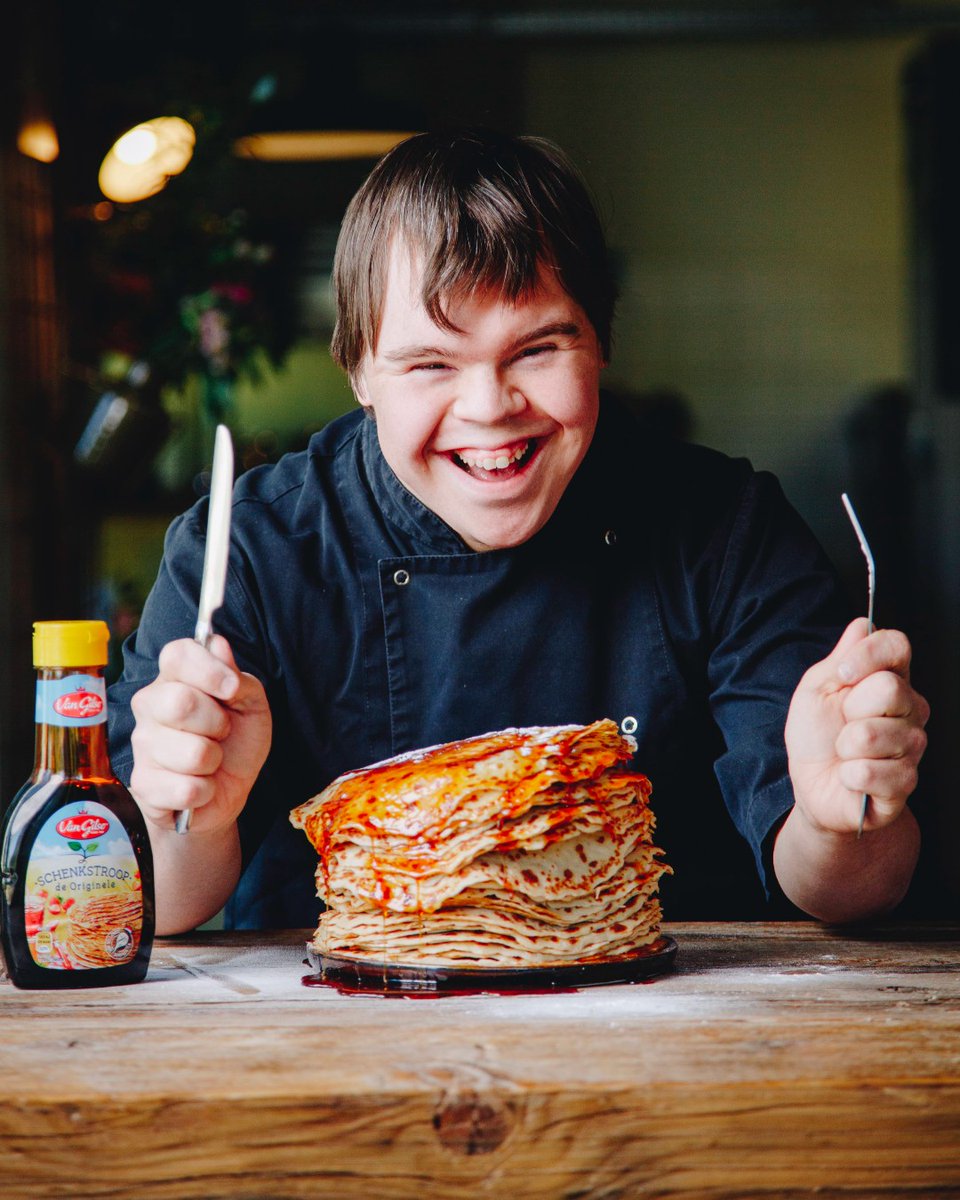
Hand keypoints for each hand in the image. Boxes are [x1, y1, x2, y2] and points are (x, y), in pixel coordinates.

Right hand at [129, 635, 271, 833]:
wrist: (226, 793)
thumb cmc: (236, 742)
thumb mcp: (251, 705)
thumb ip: (236, 676)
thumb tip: (217, 644)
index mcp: (174, 679)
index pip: (176, 654)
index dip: (208, 669)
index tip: (232, 688)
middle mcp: (149, 706)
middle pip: (180, 702)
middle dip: (218, 723)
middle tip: (222, 732)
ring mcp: (142, 745)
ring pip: (192, 753)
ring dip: (215, 761)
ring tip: (209, 761)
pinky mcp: (144, 785)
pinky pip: (187, 789)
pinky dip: (207, 791)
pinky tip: (200, 785)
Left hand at [785, 618, 928, 833]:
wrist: (814, 786)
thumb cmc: (816, 737)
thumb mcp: (815, 691)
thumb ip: (840, 658)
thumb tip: (861, 625)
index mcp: (888, 679)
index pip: (898, 646)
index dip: (870, 654)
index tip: (843, 673)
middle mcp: (909, 709)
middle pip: (891, 689)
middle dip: (851, 708)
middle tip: (843, 724)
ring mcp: (912, 746)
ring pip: (877, 733)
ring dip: (846, 746)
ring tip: (846, 753)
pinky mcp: (906, 781)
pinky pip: (873, 771)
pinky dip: (850, 775)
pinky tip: (851, 776)